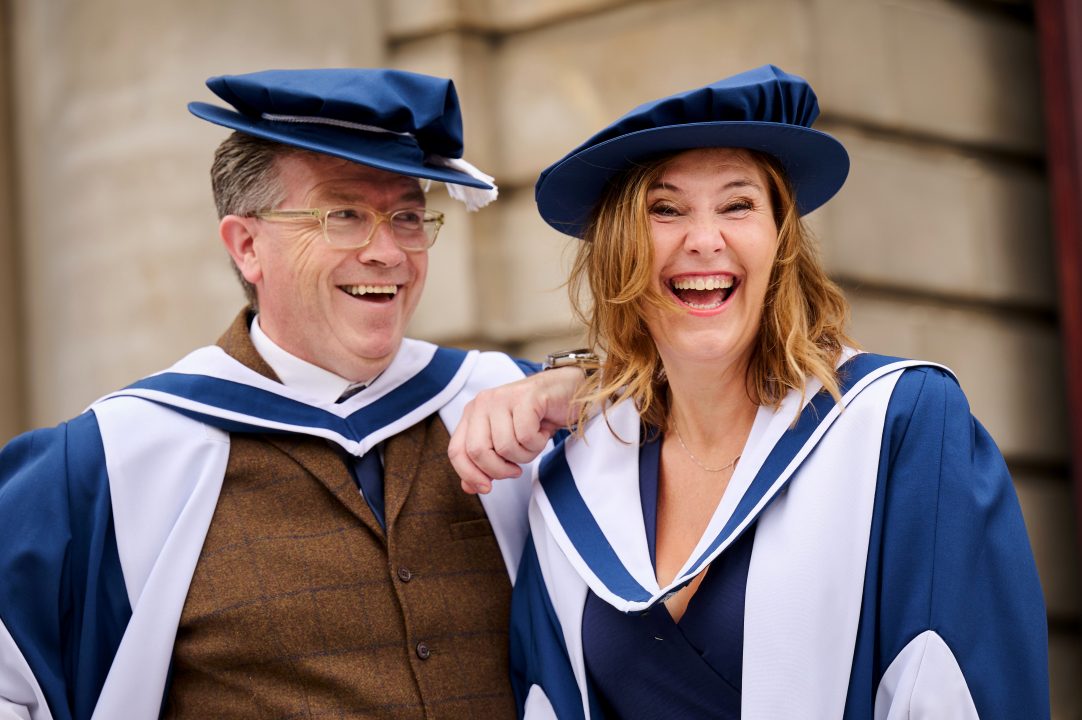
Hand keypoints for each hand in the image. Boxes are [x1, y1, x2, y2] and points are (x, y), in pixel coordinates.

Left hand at [449, 366, 585, 493]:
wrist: (568, 392)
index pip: (456, 451)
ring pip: (504, 447)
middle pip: (476, 451)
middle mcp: (482, 403)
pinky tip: (542, 432)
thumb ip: (486, 463)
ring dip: (525, 455)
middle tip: (516, 470)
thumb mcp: (507, 443)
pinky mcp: (524, 397)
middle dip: (499, 470)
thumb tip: (469, 487)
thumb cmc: (537, 419)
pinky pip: (525, 436)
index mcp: (472, 413)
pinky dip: (538, 443)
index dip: (469, 475)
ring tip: (533, 443)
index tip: (487, 488)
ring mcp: (502, 397)